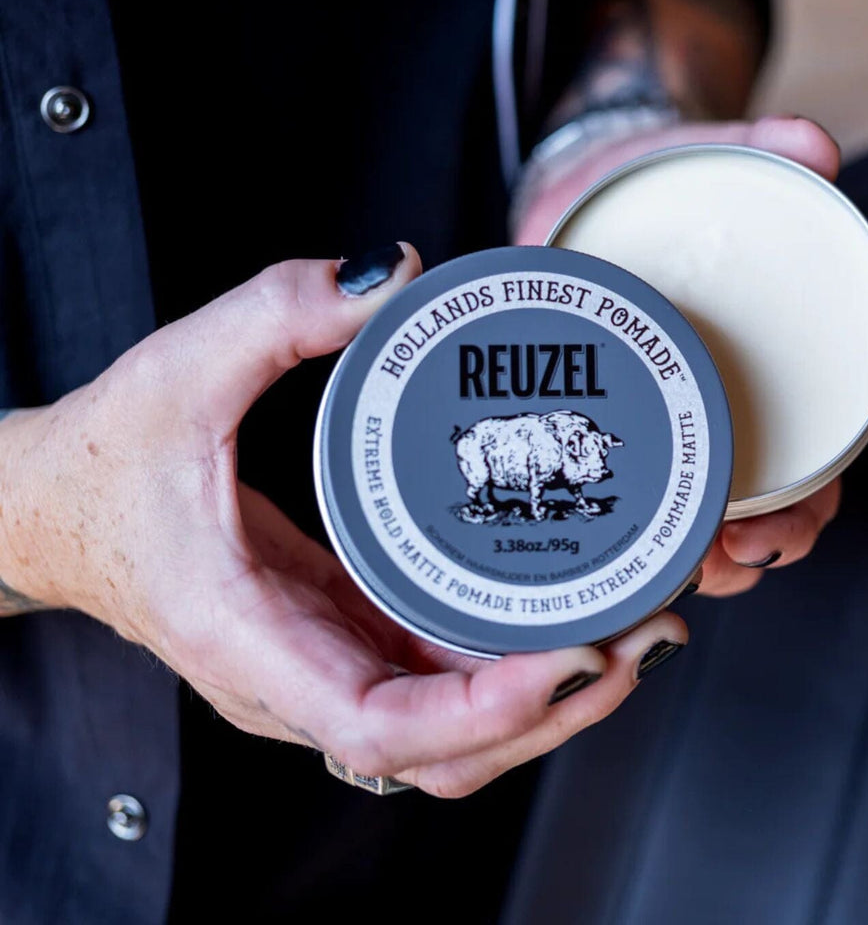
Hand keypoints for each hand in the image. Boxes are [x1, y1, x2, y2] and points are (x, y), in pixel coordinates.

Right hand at [0, 245, 688, 797]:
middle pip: (452, 749)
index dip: (489, 708)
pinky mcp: (347, 644)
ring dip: (554, 697)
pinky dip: (516, 667)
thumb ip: (281, 311)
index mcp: (249, 641)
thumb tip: (399, 273)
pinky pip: (445, 683)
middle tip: (650, 630)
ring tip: (638, 624)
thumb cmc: (111, 463)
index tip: (576, 654)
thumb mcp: (182, 371)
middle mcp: (298, 680)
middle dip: (560, 707)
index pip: (382, 726)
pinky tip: (572, 612)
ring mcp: (328, 669)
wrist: (63, 510)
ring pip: (459, 732)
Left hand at [514, 115, 842, 594]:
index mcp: (754, 369)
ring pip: (690, 519)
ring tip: (665, 567)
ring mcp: (659, 417)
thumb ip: (753, 149)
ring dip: (687, 558)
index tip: (766, 537)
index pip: (804, 467)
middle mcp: (714, 406)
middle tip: (714, 562)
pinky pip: (628, 492)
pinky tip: (613, 546)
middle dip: (740, 555)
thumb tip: (819, 147)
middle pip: (748, 512)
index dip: (799, 515)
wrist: (584, 187)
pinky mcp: (605, 415)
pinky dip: (632, 528)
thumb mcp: (697, 161)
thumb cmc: (646, 182)